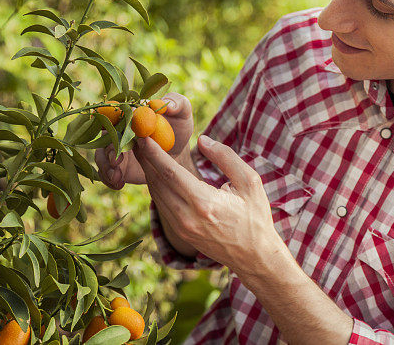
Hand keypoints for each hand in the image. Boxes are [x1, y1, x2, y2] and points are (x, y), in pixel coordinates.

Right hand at [95, 92, 195, 188]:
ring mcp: (115, 149)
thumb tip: (163, 104)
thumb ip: (178, 103)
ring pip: (101, 156)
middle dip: (107, 148)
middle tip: (117, 160)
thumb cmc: (178, 127)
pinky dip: (109, 179)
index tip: (116, 129)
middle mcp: (117, 130)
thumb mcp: (182, 114)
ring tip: (116, 175)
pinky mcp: (116, 166)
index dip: (111, 120)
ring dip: (105, 166)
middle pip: (103, 137)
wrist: (177, 153)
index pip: (113, 113)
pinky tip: (119, 184)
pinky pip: (105, 173)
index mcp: (129, 113)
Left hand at [135, 133, 287, 277]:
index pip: (170, 173)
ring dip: (148, 172)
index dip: (154, 153)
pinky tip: (156, 173)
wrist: (254, 256)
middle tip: (138, 138)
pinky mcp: (181, 234)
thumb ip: (226, 157)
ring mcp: (182, 228)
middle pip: (157, 183)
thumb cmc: (255, 216)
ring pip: (156, 195)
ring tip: (144, 152)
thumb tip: (202, 141)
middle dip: (145, 159)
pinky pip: (162, 205)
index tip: (144, 137)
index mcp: (205, 203)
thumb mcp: (250, 182)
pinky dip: (157, 187)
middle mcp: (188, 217)